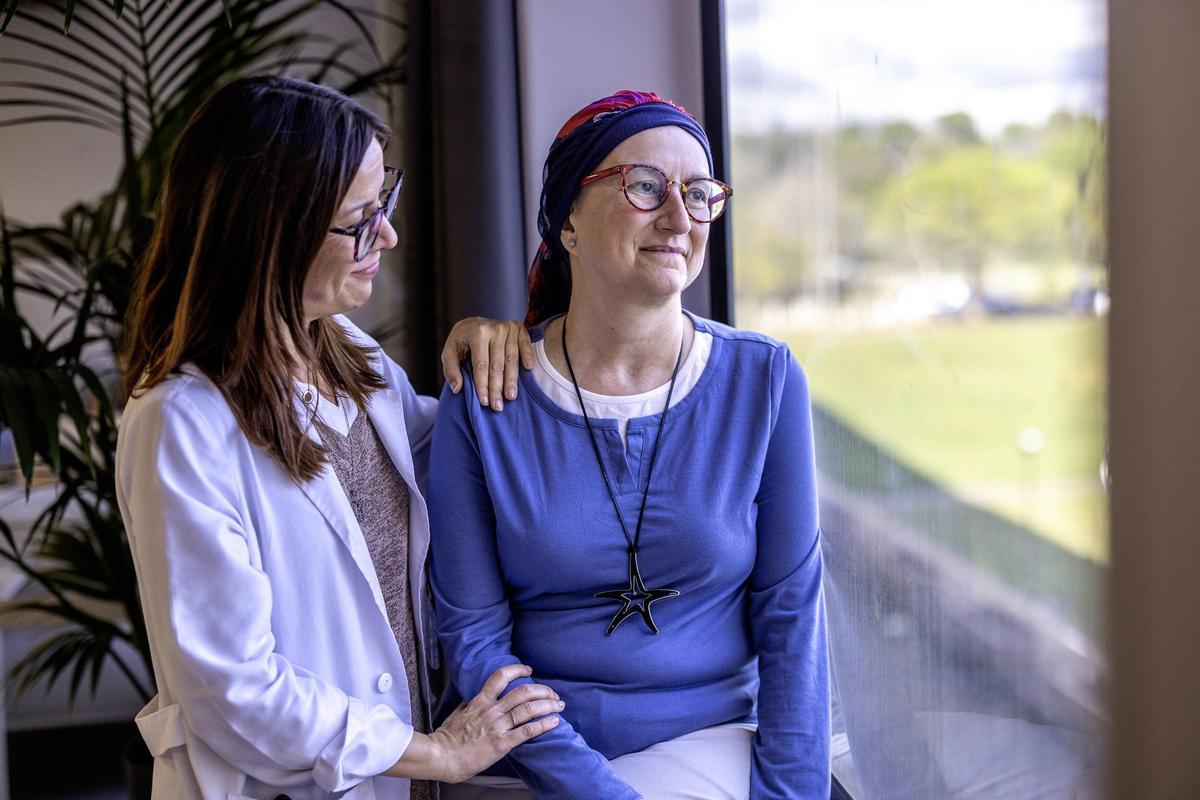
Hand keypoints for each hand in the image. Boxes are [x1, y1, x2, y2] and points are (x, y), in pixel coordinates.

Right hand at [386, 664, 562, 782]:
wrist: (440, 756)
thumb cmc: (446, 737)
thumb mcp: (457, 713)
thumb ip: (468, 704)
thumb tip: (472, 698)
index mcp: (480, 701)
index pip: (501, 676)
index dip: (518, 670)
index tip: (530, 670)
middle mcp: (491, 710)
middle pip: (523, 692)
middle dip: (543, 691)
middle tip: (553, 694)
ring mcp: (497, 726)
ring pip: (528, 709)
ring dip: (548, 705)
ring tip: (559, 706)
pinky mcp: (501, 743)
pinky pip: (526, 731)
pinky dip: (543, 725)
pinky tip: (554, 722)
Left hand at [441, 318, 533, 410]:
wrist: (473, 323)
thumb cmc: (461, 341)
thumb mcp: (449, 352)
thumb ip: (450, 369)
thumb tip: (457, 388)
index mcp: (477, 333)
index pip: (481, 365)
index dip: (483, 385)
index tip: (484, 402)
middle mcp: (494, 329)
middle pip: (497, 364)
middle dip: (497, 388)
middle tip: (498, 406)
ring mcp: (508, 327)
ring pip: (511, 359)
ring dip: (511, 379)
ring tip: (510, 396)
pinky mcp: (518, 327)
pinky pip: (525, 344)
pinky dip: (528, 355)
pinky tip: (528, 369)